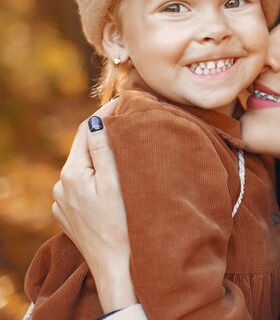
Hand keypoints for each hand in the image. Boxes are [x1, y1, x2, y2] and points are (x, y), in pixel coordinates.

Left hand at [52, 99, 137, 310]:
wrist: (117, 267)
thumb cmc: (122, 225)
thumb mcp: (115, 183)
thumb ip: (103, 151)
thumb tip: (96, 123)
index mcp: (72, 174)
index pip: (85, 132)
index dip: (104, 114)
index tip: (124, 101)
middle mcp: (61, 186)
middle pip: (83, 149)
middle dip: (103, 135)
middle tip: (129, 122)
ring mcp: (63, 202)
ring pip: (83, 168)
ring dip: (99, 157)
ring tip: (124, 151)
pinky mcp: (69, 216)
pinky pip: (82, 186)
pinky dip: (95, 178)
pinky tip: (111, 182)